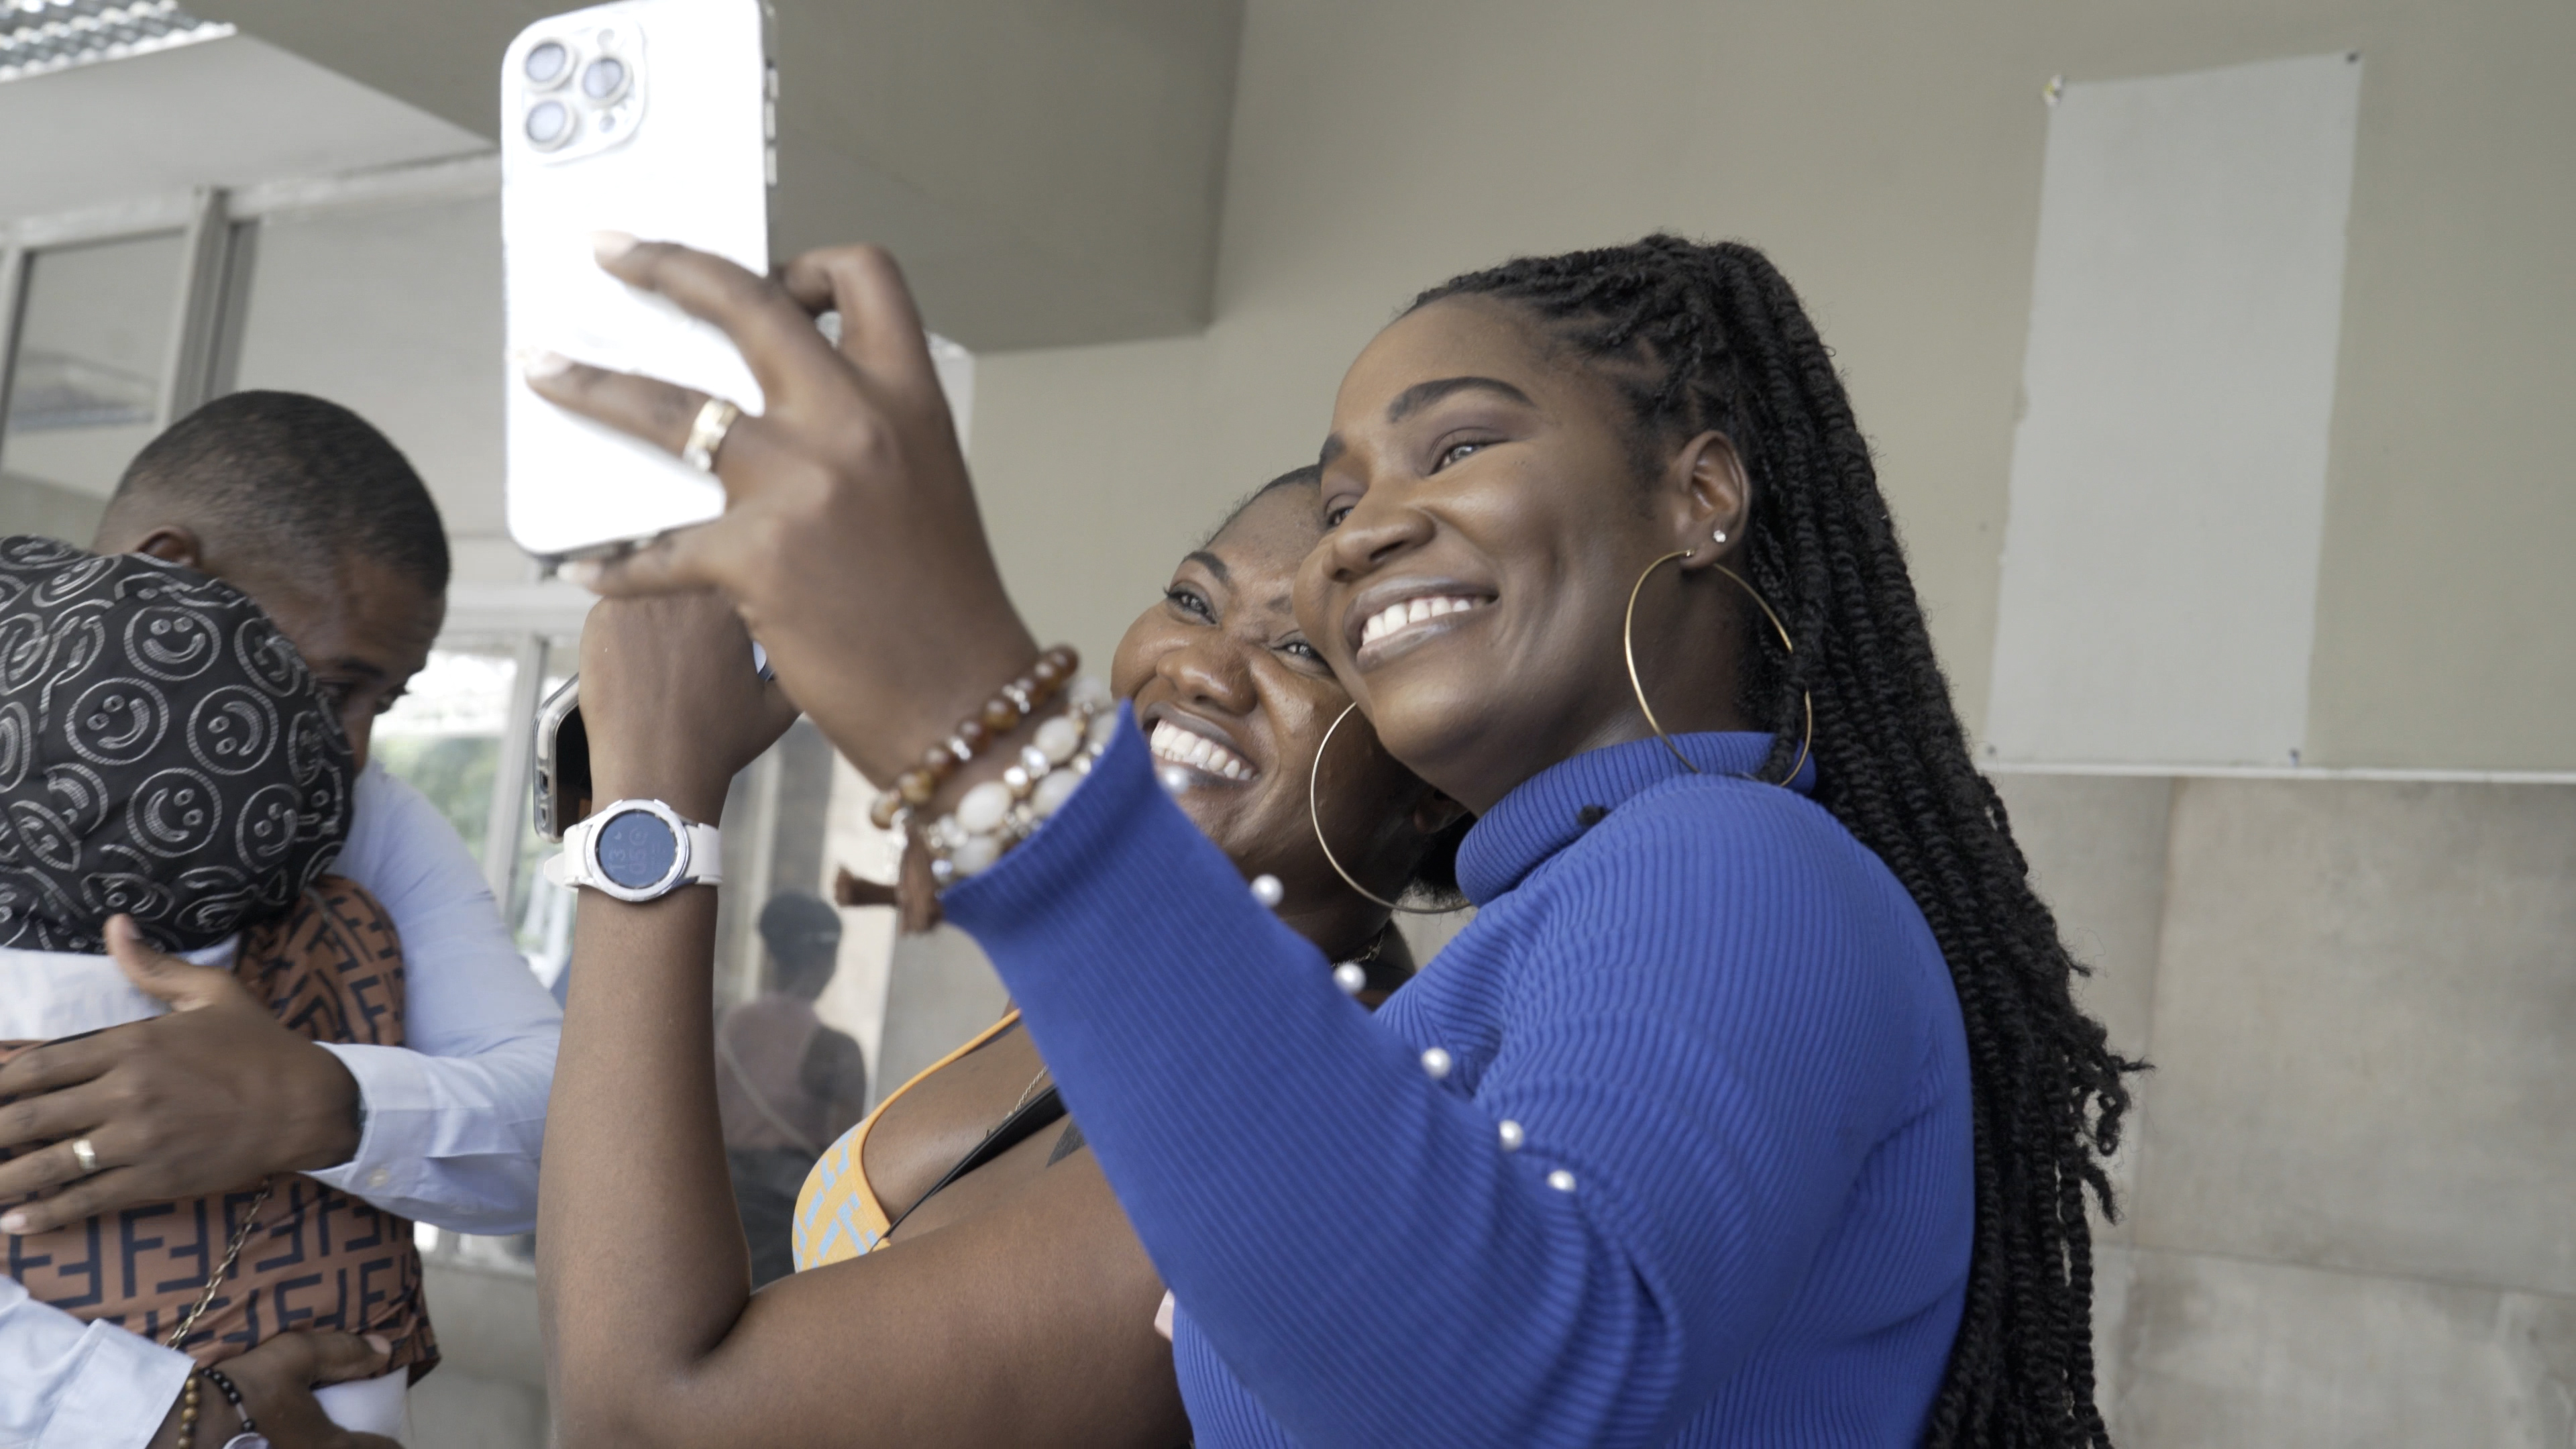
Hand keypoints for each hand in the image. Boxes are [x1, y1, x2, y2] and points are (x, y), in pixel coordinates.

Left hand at [0, 917, 359, 1233]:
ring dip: (3, 1179)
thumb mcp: (213, 993)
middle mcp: (126, 1093)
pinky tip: (15, 1222)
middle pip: (29, 1118)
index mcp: (133, 1045)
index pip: (38, 1065)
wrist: (308, 1104)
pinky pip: (86, 1199)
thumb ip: (155, 966)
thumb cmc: (261, 1046)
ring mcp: (138, 1141)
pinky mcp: (155, 1180)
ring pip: (48, 1165)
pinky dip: (44, 1213)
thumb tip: (116, 925)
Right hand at [156, 1331, 403, 1448]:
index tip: (391, 1442)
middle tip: (355, 1438)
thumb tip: (384, 1349)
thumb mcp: (296, 1357)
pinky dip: (295, 1448)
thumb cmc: (245, 1391)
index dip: (389, 1445)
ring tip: (313, 1439)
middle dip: (354, 1447)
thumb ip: (342, 1352)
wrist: (180, 1426)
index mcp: (330, 1446)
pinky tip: (284, 1441)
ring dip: (322, 1447)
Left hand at [525, 237, 1039, 784]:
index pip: (864, 277)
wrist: (963, 703)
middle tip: (613, 253)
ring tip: (545, 373)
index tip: (760, 271)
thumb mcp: (924, 488)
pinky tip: (594, 571)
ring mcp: (803, 485)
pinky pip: (659, 548)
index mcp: (910, 400)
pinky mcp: (757, 557)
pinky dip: (620, 564)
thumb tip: (775, 413)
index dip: (804, 261)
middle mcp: (857, 422)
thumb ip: (864, 435)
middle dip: (665, 264)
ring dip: (591, 384)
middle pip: (745, 302)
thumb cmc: (946, 611)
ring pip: (669, 407)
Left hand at [579, 592, 801, 821]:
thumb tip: (805, 637)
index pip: (732, 566)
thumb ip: (796, 659)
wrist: (656, 775)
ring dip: (662, 606)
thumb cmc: (717, 743)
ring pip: (653, 584)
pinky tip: (640, 660)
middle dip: (694, 598)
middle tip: (695, 638)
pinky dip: (628, 625)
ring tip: (668, 652)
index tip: (728, 616)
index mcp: (731, 597)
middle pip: (689, 570)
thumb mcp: (779, 703)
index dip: (732, 589)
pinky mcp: (601, 617)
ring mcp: (637, 598)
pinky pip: (617, 603)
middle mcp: (683, 587)